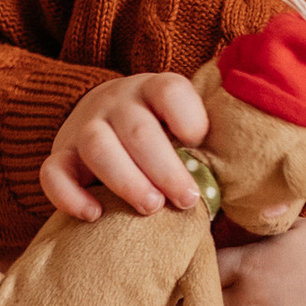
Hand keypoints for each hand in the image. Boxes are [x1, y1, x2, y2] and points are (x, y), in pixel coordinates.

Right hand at [40, 71, 208, 219]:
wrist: (101, 116)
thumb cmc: (158, 133)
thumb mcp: (181, 125)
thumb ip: (206, 146)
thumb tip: (251, 194)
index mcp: (153, 90)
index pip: (169, 90)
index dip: (187, 116)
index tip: (199, 142)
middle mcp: (117, 103)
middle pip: (136, 129)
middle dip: (165, 168)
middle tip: (187, 200)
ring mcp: (84, 127)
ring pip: (97, 147)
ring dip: (126, 180)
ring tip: (151, 207)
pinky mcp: (60, 155)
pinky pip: (53, 172)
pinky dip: (69, 196)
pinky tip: (94, 215)